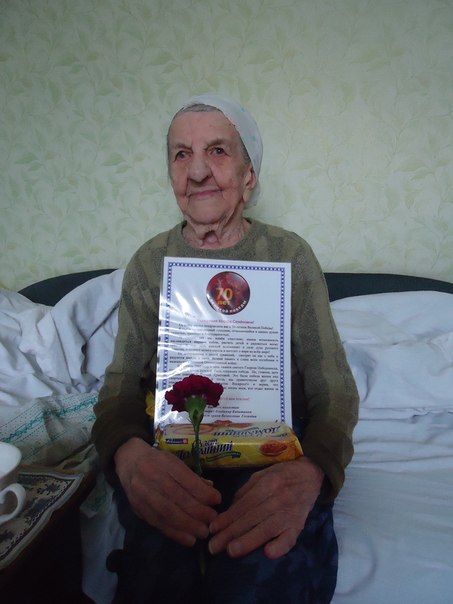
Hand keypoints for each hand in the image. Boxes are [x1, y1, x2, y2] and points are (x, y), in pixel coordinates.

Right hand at [114, 437, 220, 546]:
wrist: (129, 460)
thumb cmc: (157, 461)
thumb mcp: (174, 461)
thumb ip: (192, 476)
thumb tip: (210, 490)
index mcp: (164, 462)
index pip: (185, 479)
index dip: (202, 492)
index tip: (217, 501)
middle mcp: (152, 477)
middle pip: (177, 497)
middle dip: (197, 512)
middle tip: (212, 521)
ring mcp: (143, 493)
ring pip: (167, 512)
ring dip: (188, 526)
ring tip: (203, 533)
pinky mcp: (138, 507)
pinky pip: (158, 523)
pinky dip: (174, 533)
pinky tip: (188, 540)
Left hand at [208, 457, 323, 558]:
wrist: (311, 474)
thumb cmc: (282, 475)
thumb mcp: (261, 475)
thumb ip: (246, 491)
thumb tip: (230, 508)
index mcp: (266, 484)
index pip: (243, 505)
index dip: (227, 518)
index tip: (212, 529)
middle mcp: (276, 498)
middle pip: (251, 517)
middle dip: (230, 533)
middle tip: (213, 547)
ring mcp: (289, 512)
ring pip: (266, 528)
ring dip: (248, 540)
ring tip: (231, 551)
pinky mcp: (299, 525)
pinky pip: (291, 538)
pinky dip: (281, 546)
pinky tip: (268, 553)